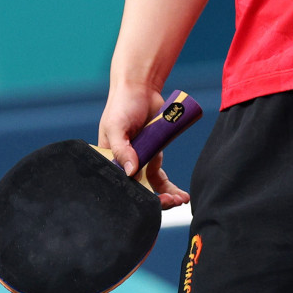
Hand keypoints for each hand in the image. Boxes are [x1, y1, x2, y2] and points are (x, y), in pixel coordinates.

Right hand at [98, 80, 189, 209]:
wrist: (141, 88)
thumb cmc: (122, 105)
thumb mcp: (117, 126)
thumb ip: (122, 149)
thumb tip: (131, 173)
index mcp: (110, 160)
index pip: (119, 185)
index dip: (133, 197)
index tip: (148, 204)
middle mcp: (123, 164)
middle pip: (137, 190)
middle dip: (154, 201)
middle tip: (170, 204)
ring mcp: (140, 160)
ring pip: (151, 188)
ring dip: (165, 197)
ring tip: (180, 200)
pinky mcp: (153, 155)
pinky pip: (160, 178)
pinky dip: (170, 187)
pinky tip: (182, 195)